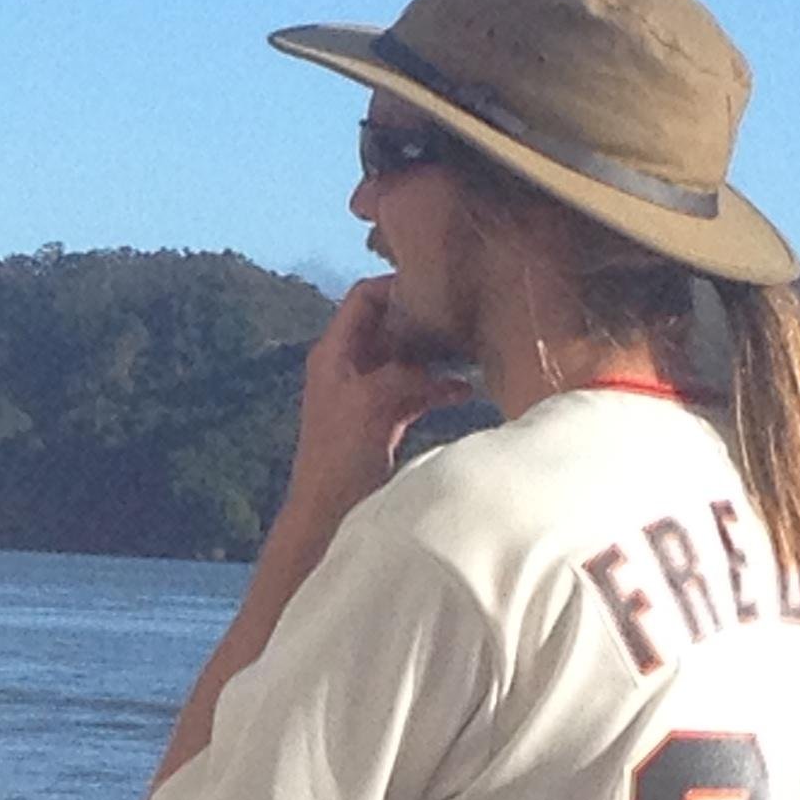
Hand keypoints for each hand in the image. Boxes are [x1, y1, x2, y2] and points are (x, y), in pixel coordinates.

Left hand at [283, 278, 474, 529]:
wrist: (329, 513)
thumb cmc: (338, 457)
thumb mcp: (372, 401)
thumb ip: (404, 372)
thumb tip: (441, 370)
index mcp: (334, 353)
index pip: (364, 298)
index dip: (396, 286)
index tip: (435, 286)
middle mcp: (348, 367)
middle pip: (390, 325)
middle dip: (424, 320)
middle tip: (462, 316)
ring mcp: (366, 394)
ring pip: (406, 359)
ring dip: (436, 356)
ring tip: (470, 351)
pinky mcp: (382, 420)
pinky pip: (414, 392)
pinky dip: (438, 389)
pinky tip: (466, 392)